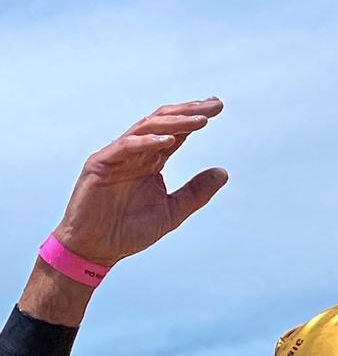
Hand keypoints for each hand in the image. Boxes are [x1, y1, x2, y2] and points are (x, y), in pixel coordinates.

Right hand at [53, 98, 227, 265]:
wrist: (95, 250)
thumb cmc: (128, 231)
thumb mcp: (172, 212)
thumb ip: (196, 192)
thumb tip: (223, 173)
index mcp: (151, 161)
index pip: (176, 133)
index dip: (195, 118)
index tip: (218, 107)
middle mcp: (135, 153)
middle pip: (163, 123)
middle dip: (189, 111)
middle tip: (214, 105)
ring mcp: (117, 156)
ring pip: (146, 128)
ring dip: (174, 123)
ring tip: (200, 119)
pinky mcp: (100, 164)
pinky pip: (125, 146)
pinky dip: (146, 142)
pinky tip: (169, 140)